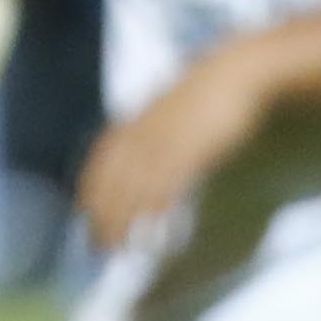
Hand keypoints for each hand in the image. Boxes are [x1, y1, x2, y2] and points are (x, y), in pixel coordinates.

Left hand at [76, 52, 273, 253]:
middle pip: (111, 180)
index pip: (100, 161)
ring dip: (123, 221)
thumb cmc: (207, 91)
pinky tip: (153, 231)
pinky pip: (167, 187)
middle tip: (97, 245)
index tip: (83, 213)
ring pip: (134, 188)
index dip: (89, 189)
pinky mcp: (193, 152)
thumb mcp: (168, 107)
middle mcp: (143, 133)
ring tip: (119, 248)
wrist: (237, 73)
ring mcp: (166, 142)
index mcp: (136, 121)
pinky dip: (156, 211)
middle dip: (101, 214)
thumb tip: (140, 149)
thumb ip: (150, 128)